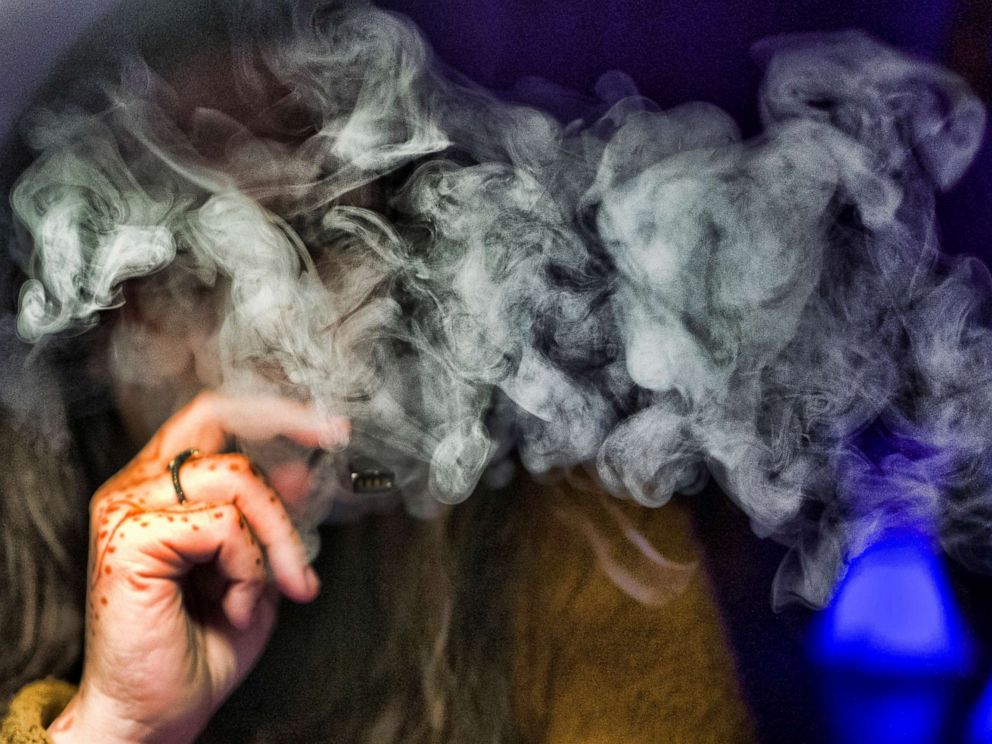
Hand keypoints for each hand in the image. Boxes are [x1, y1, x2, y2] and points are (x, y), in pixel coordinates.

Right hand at [47, 391, 349, 743]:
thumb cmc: (199, 648)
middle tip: (335, 439)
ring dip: (277, 535)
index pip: (212, 417)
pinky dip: (250, 565)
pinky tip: (237, 603)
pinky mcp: (130, 537)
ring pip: (238, 477)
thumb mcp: (256, 569)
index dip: (272, 410)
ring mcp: (127, 509)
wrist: (156, 714)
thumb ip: (270, 519)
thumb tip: (302, 470)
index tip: (330, 428)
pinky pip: (224, 523)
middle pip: (217, 418)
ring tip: (277, 587)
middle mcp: (136, 488)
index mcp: (160, 489)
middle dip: (286, 423)